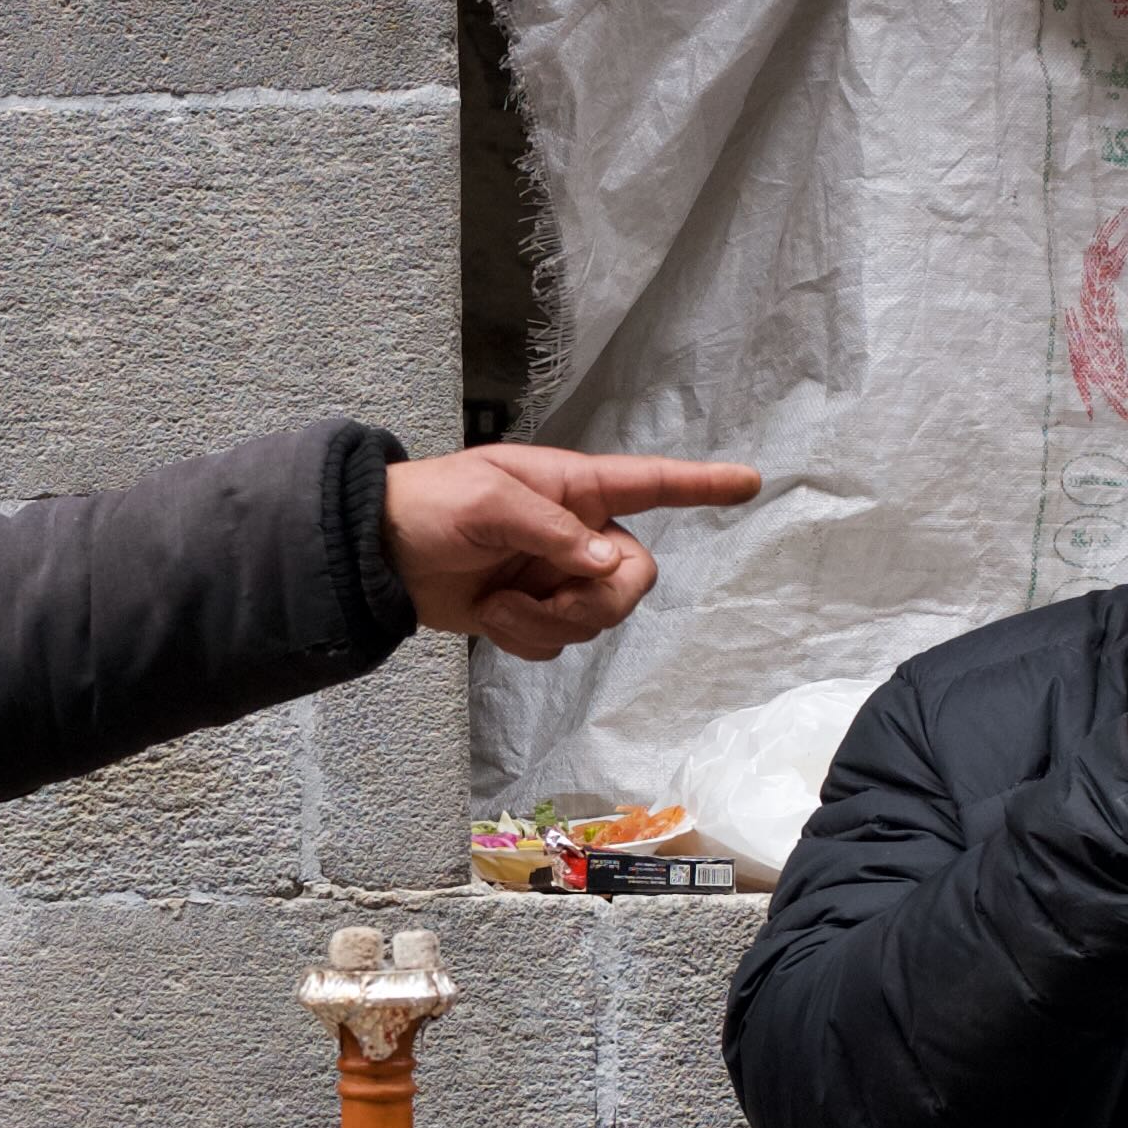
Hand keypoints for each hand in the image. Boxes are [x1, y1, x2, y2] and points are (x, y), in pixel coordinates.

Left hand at [385, 443, 759, 659]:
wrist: (380, 556)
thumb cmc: (431, 506)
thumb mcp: (489, 503)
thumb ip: (553, 532)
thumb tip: (609, 566)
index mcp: (573, 488)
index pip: (651, 484)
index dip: (701, 485)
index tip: (748, 482)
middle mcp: (576, 533)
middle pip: (634, 578)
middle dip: (596, 601)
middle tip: (548, 600)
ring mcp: (557, 576)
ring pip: (598, 619)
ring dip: (548, 622)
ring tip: (498, 604)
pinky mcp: (534, 613)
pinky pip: (559, 644)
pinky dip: (527, 639)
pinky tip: (490, 617)